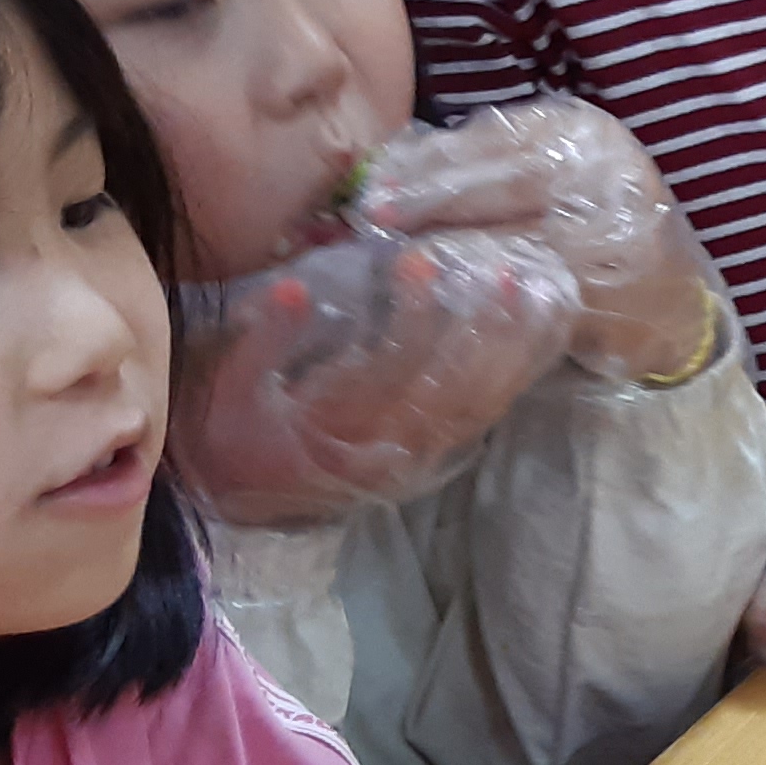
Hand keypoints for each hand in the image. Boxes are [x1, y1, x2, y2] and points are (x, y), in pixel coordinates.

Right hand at [177, 226, 575, 525]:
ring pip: (476, 407)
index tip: (419, 261)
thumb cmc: (230, 437)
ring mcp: (412, 457)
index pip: (388, 368)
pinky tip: (534, 344)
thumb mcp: (227, 390)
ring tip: (538, 299)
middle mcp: (384, 448)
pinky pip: (478, 420)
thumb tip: (293, 289)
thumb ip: (262, 342)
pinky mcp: (426, 459)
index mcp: (333, 428)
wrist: (236, 503)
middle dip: (484, 331)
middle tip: (505, 274)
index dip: (411, 314)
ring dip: (511, 354)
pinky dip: (510, 382)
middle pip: (452, 389)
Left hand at [357, 98, 718, 383]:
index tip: (375, 184)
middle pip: (506, 185)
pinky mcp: (612, 291)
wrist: (662, 292)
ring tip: (398, 261)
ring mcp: (615, 233)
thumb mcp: (539, 174)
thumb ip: (477, 164)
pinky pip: (534, 291)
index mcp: (582, 133)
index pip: (496, 142)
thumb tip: (386, 166)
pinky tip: (446, 298)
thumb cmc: (581, 222)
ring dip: (449, 254)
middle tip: (374, 223)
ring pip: (517, 240)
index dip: (431, 164)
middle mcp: (607, 173)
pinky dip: (486, 295)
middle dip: (431, 205)